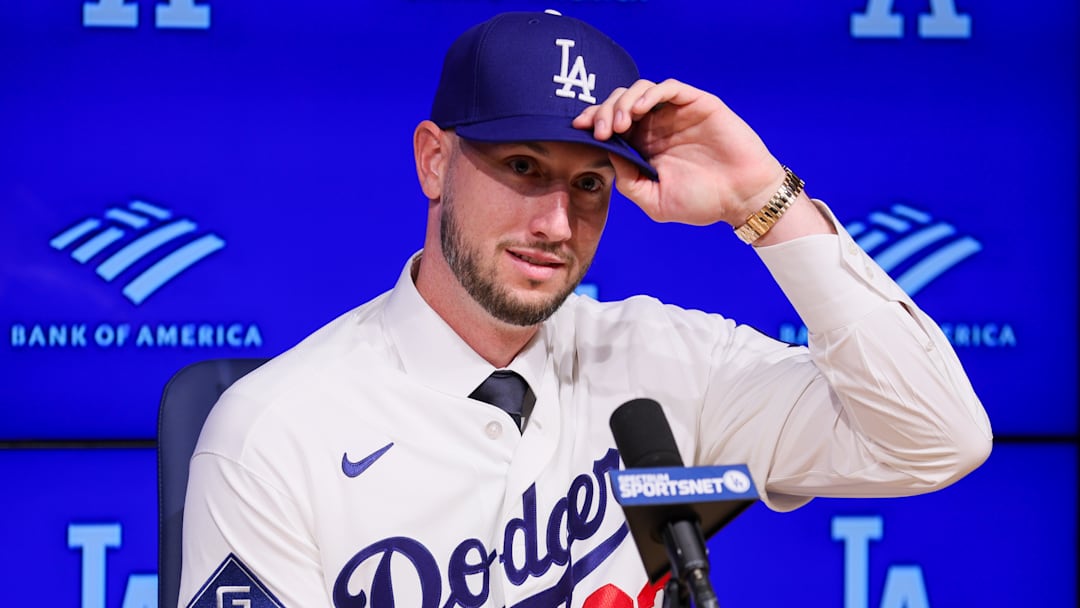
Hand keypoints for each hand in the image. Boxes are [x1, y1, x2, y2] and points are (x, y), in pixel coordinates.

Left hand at [572, 79, 787, 226]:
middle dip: (602, 112)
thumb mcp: (654, 201)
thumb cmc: (702, 203)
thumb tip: (607, 157)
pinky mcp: (697, 103)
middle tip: (600, 131)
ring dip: (622, 102)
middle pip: (619, 103)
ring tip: (619, 124)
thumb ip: (629, 182)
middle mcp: (656, 126)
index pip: (610, 124)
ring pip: (639, 90)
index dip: (591, 121)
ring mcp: (675, 113)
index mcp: (643, 146)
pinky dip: (649, 94)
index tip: (576, 129)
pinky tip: (638, 112)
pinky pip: (668, 87)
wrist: (742, 198)